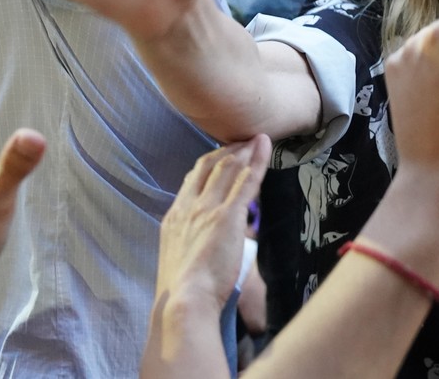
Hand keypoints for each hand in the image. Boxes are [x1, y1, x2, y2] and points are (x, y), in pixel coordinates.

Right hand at [155, 136, 269, 314]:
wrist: (184, 299)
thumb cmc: (184, 289)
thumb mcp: (180, 257)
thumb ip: (192, 241)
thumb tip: (205, 243)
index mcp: (175, 216)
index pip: (192, 179)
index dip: (208, 163)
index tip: (220, 155)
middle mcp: (189, 207)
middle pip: (209, 167)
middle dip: (227, 151)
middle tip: (242, 141)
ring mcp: (207, 209)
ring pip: (228, 170)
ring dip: (244, 151)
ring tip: (256, 139)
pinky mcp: (228, 216)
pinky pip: (246, 183)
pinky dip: (256, 163)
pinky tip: (263, 150)